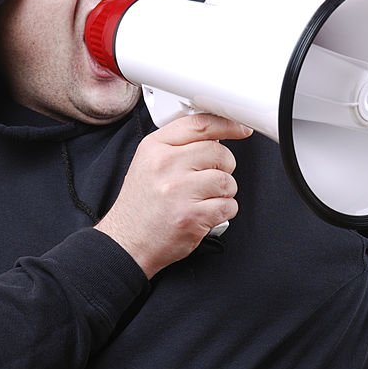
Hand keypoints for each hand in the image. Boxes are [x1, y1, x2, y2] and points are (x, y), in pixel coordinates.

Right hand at [95, 114, 252, 277]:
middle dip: (223, 167)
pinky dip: (223, 211)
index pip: (200, 125)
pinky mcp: (192, 216)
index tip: (240, 129)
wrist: (127, 243)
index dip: (227, 125)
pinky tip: (205, 213)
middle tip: (208, 180)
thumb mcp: (148, 163)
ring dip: (223, 192)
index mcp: (155, 147)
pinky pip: (229, 205)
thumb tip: (216, 135)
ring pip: (227, 180)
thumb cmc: (141, 205)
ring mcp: (179, 191)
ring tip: (202, 199)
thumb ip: (179, 145)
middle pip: (219, 153)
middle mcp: (166, 165)